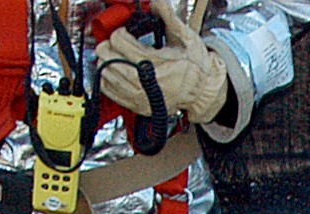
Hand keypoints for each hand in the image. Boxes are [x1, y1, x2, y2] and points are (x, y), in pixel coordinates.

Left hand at [98, 4, 230, 123]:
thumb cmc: (196, 67)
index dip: (119, 33)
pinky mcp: (138, 106)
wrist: (204, 92)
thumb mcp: (186, 38)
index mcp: (154, 62)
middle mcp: (145, 81)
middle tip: (115, 43)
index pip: (120, 42)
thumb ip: (169, 17)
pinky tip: (113, 72)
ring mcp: (140, 96)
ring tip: (114, 56)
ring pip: (106, 74)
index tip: (125, 33)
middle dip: (108, 46)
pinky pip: (110, 92)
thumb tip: (158, 2)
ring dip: (106, 62)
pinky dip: (106, 79)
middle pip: (108, 58)